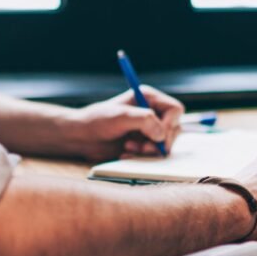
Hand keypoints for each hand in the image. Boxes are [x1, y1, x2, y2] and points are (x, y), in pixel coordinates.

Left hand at [65, 85, 183, 161]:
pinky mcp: (143, 144)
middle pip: (174, 129)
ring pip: (165, 143)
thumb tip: (162, 135)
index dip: (170, 123)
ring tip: (130, 149)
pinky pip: (154, 154)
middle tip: (143, 148)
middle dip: (159, 141)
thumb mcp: (121, 116)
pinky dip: (143, 157)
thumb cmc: (97, 121)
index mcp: (148, 98)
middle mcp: (152, 112)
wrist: (81, 137)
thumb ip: (145, 121)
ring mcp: (148, 129)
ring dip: (150, 150)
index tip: (158, 135)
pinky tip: (127, 154)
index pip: (175, 109)